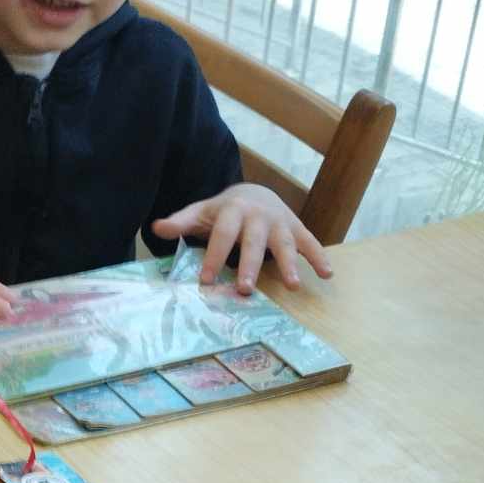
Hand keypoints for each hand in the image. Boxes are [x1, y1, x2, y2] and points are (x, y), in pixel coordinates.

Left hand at [150, 184, 331, 294]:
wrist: (254, 193)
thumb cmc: (223, 212)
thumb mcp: (202, 213)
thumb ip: (181, 221)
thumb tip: (156, 228)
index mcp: (233, 210)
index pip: (222, 235)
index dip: (213, 256)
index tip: (205, 281)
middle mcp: (258, 215)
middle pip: (253, 241)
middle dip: (250, 264)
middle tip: (245, 289)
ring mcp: (280, 222)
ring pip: (284, 243)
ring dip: (290, 264)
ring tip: (293, 285)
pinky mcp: (296, 228)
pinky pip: (310, 242)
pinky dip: (319, 257)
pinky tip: (327, 275)